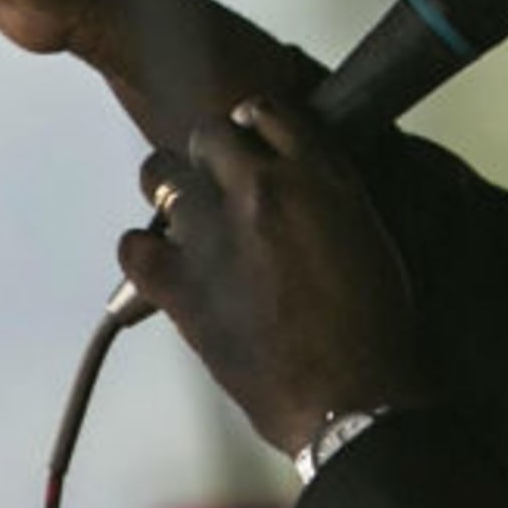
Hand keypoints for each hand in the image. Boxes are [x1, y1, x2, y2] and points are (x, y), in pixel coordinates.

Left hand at [119, 98, 433, 455]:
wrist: (355, 399)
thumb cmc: (374, 328)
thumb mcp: (365, 232)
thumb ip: (324, 192)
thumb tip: (294, 184)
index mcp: (317, 173)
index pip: (267, 108)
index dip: (254, 125)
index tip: (251, 139)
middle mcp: (261, 189)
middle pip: (208, 133)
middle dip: (210, 155)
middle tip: (218, 184)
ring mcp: (214, 233)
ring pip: (161, 174)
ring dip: (172, 192)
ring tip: (185, 217)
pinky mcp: (180, 284)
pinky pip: (133, 245)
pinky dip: (142, 251)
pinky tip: (160, 264)